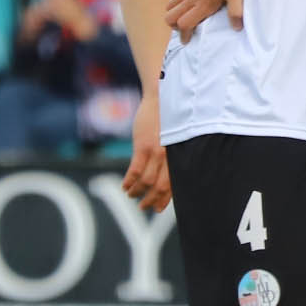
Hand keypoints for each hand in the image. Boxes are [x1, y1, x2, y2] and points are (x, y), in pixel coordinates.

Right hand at [123, 95, 170, 212]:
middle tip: (143, 207)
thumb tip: (164, 173)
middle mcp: (170, 158)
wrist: (161, 97)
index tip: (157, 208)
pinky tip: (125, 186)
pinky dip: (129, 182)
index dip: (164, 200)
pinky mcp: (143, 146)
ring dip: (137, 192)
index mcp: (180, 157)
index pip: (173, 186)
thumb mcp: (175, 139)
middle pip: (160, 188)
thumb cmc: (169, 118)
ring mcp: (157, 152)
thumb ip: (171, 156)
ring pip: (146, 182)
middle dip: (150, 201)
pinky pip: (135, 170)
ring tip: (131, 194)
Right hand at [167, 0, 243, 39]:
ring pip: (169, 6)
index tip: (187, 38)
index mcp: (203, 4)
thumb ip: (236, 9)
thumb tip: (237, 27)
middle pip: (170, 19)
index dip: (184, 34)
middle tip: (184, 25)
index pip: (184, 26)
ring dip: (174, 11)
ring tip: (184, 12)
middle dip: (175, 25)